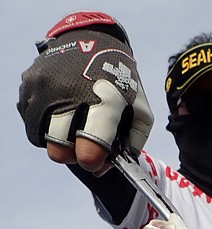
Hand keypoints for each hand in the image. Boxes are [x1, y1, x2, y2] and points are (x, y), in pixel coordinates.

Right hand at [17, 11, 153, 173]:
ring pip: (43, 138)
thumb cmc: (119, 77)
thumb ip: (134, 141)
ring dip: (58, 140)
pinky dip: (44, 125)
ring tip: (72, 127)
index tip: (96, 159)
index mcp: (103, 99)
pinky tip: (60, 114)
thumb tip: (107, 167)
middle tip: (83, 144)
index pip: (88, 148)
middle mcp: (70, 92)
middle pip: (60, 149)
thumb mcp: (140, 106)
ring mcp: (45, 86)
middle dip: (73, 154)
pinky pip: (31, 121)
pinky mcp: (29, 83)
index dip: (92, 161)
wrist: (92, 36)